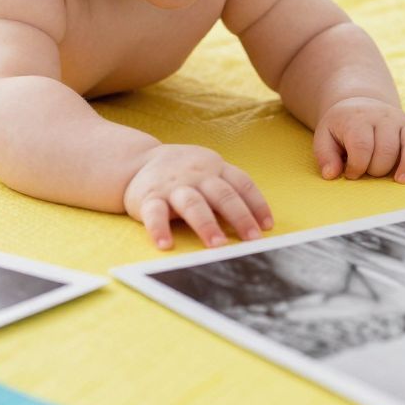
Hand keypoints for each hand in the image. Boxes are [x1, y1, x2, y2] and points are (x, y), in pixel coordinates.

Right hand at [123, 144, 273, 250]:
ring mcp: (172, 186)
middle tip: (252, 240)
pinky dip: (159, 229)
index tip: (266, 226)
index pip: (241, 184)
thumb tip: (255, 225)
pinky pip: (154, 213)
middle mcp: (196, 175)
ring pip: (192, 203)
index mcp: (214, 168)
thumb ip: (227, 189)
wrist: (137, 159)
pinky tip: (166, 245)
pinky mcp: (148, 197)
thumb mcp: (207, 170)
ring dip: (206, 224)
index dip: (256, 204)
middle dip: (239, 217)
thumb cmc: (183, 172)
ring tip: (217, 245)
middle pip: (222, 194)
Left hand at [313, 97, 404, 182]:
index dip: (357, 167)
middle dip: (378, 168)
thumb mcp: (324, 136)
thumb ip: (325, 155)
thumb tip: (332, 175)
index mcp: (359, 120)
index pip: (362, 146)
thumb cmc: (342, 127)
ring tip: (402, 181)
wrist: (359, 104)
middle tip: (370, 173)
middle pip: (388, 149)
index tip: (351, 174)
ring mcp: (404, 123)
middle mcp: (384, 119)